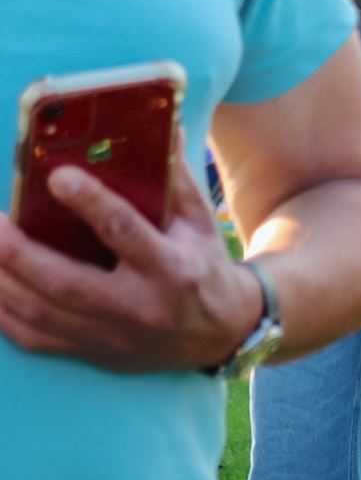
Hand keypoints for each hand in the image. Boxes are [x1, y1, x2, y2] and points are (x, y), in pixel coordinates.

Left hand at [0, 150, 265, 372]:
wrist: (219, 334)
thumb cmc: (202, 268)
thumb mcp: (199, 223)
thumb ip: (174, 179)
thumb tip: (165, 128)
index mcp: (172, 270)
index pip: (124, 232)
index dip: (89, 203)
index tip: (56, 175)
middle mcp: (139, 308)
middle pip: (64, 282)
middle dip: (17, 251)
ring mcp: (111, 336)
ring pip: (38, 313)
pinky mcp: (91, 352)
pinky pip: (30, 338)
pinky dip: (0, 311)